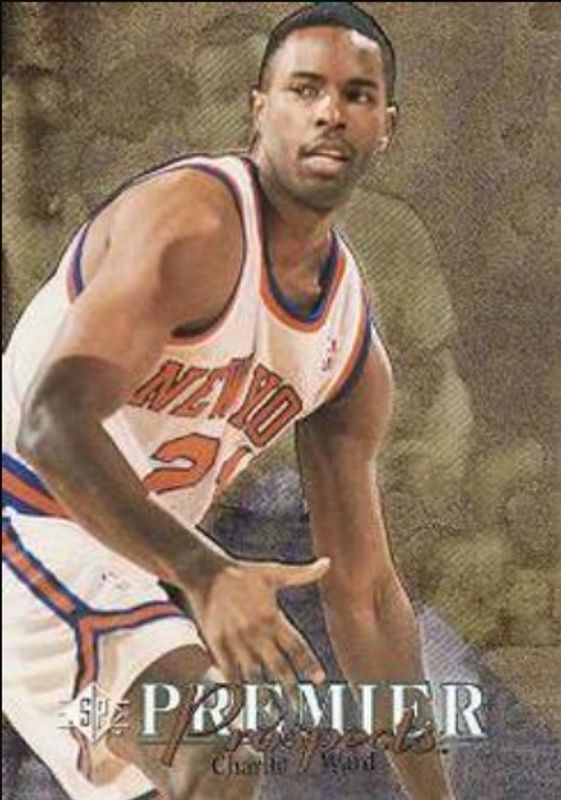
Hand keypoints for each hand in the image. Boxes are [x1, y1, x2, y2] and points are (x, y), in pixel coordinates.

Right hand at [184, 557, 329, 695]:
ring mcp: (236, 641)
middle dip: (290, 689)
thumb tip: (328, 562)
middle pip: (278, 667)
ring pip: (254, 675)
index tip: (320, 680)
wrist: (206, 572)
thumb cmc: (243, 573)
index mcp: (273, 617)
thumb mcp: (273, 572)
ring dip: (264, 695)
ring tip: (274, 715)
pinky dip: (234, 690)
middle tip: (300, 708)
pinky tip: (241, 706)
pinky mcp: (216, 645)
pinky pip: (227, 673)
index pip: (296, 645)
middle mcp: (257, 633)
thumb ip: (302, 574)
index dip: (308, 663)